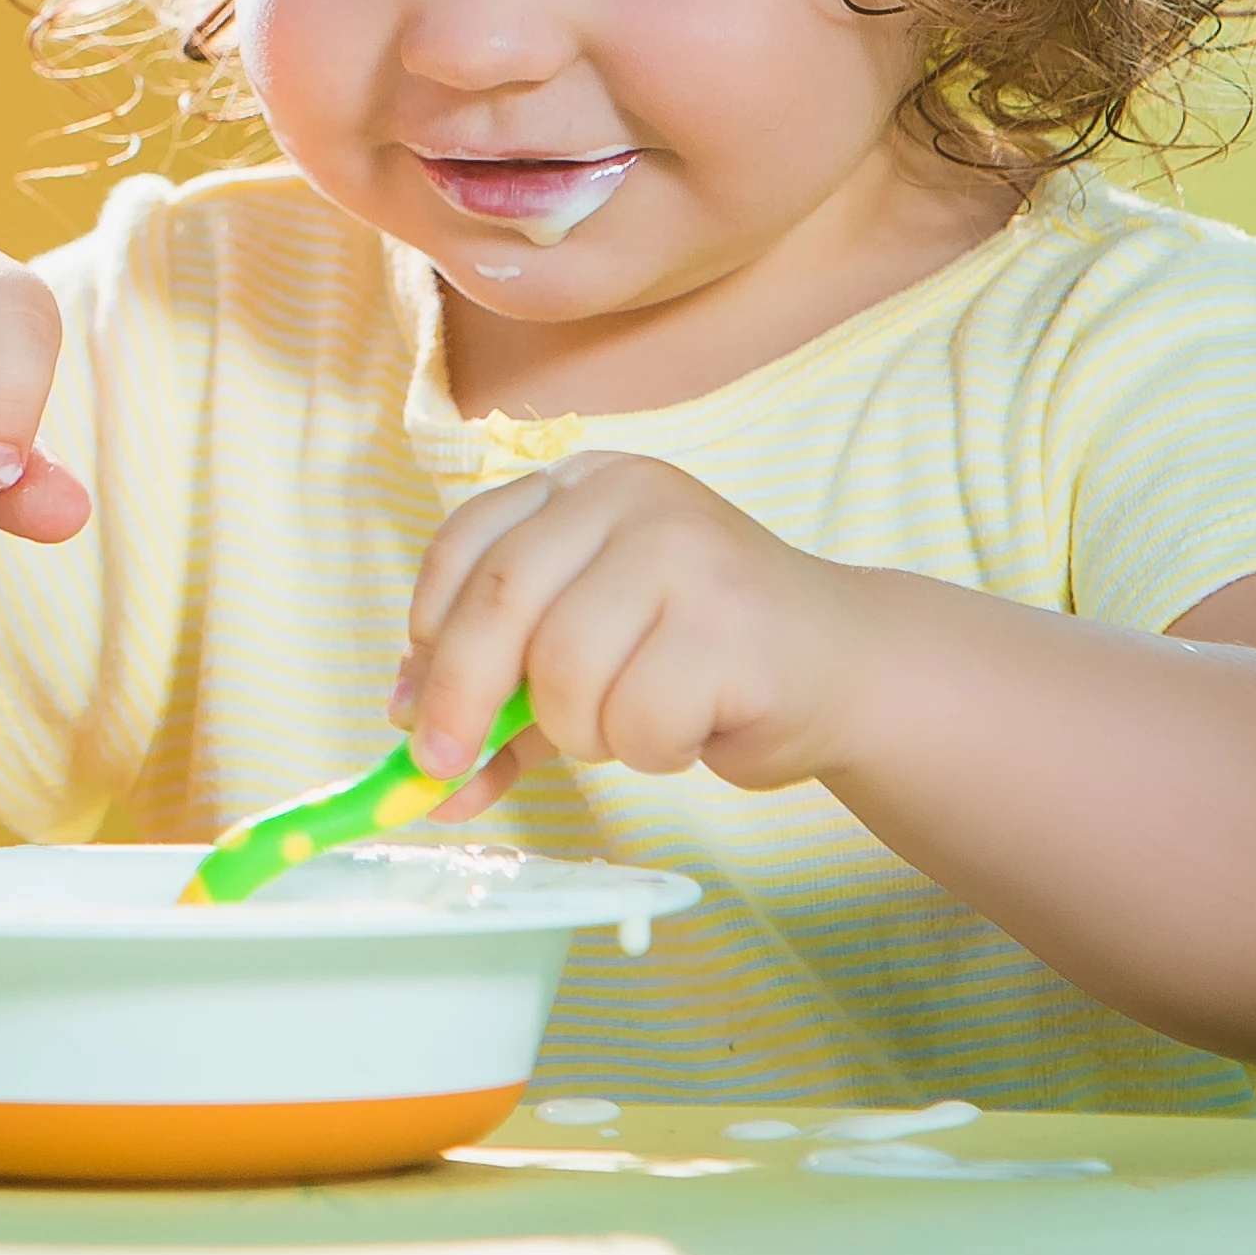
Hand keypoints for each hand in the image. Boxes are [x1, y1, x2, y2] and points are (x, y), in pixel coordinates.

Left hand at [394, 452, 882, 801]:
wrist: (847, 669)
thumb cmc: (700, 663)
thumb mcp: (585, 661)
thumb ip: (501, 698)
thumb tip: (411, 760)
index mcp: (582, 485)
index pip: (466, 547)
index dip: (426, 637)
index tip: (409, 713)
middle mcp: (630, 495)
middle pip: (501, 602)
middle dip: (460, 700)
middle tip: (442, 770)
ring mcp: (686, 548)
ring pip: (565, 673)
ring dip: (583, 734)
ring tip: (635, 723)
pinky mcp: (732, 620)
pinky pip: (637, 720)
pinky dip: (648, 751)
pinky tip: (691, 726)